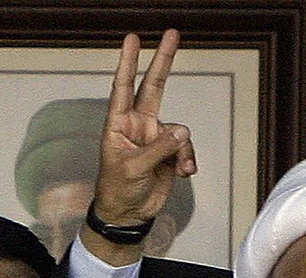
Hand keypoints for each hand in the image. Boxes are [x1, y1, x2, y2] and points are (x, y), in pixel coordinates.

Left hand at [82, 30, 194, 264]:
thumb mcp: (134, 169)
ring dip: (181, 149)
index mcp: (118, 125)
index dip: (128, 63)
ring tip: (178, 168)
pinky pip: (185, 148)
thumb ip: (159, 148)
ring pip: (178, 131)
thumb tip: (182, 130)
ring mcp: (154, 138)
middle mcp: (137, 126)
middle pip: (153, 87)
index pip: (123, 88)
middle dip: (163, 61)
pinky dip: (187, 159)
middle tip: (172, 33)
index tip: (132, 39)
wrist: (129, 216)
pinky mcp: (169, 153)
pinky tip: (183, 173)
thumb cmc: (118, 191)